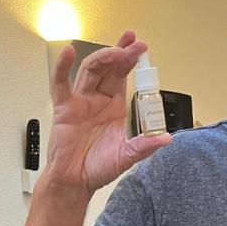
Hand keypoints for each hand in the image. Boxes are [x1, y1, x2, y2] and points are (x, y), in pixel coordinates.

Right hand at [44, 31, 171, 192]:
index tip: (142, 49)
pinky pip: (60, 85)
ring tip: (115, 51)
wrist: (76, 182)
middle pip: (108, 68)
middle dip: (121, 53)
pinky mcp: (64, 109)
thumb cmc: (98, 168)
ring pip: (90, 71)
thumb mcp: (127, 156)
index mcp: (115, 107)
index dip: (131, 61)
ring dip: (102, 58)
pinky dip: (61, 68)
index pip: (123, 76)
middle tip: (134, 43)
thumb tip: (166, 138)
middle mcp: (98, 100)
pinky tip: (68, 53)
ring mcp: (80, 102)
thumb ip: (145, 145)